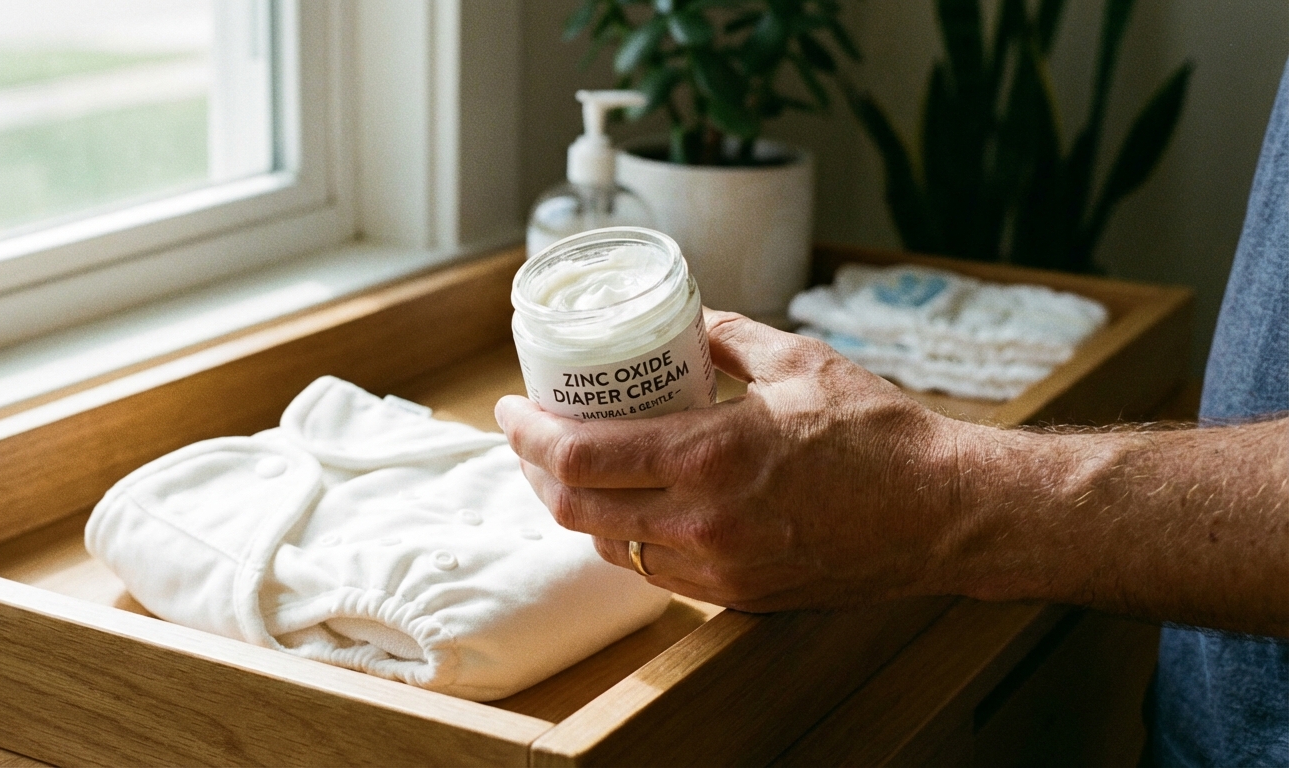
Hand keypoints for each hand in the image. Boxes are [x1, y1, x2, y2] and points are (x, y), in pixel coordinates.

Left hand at [495, 309, 969, 611]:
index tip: (511, 408)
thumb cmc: (881, 435)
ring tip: (571, 470)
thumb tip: (685, 319)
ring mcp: (719, 568)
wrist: (943, 514)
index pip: (579, 457)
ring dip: (577, 509)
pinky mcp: (738, 593)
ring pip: (610, 548)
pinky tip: (628, 507)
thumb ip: (728, 336)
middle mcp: (703, 522)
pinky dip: (625, 538)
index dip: (527, 434)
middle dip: (536, 473)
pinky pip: (655, 572)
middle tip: (530, 437)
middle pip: (576, 511)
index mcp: (711, 457)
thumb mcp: (798, 362)